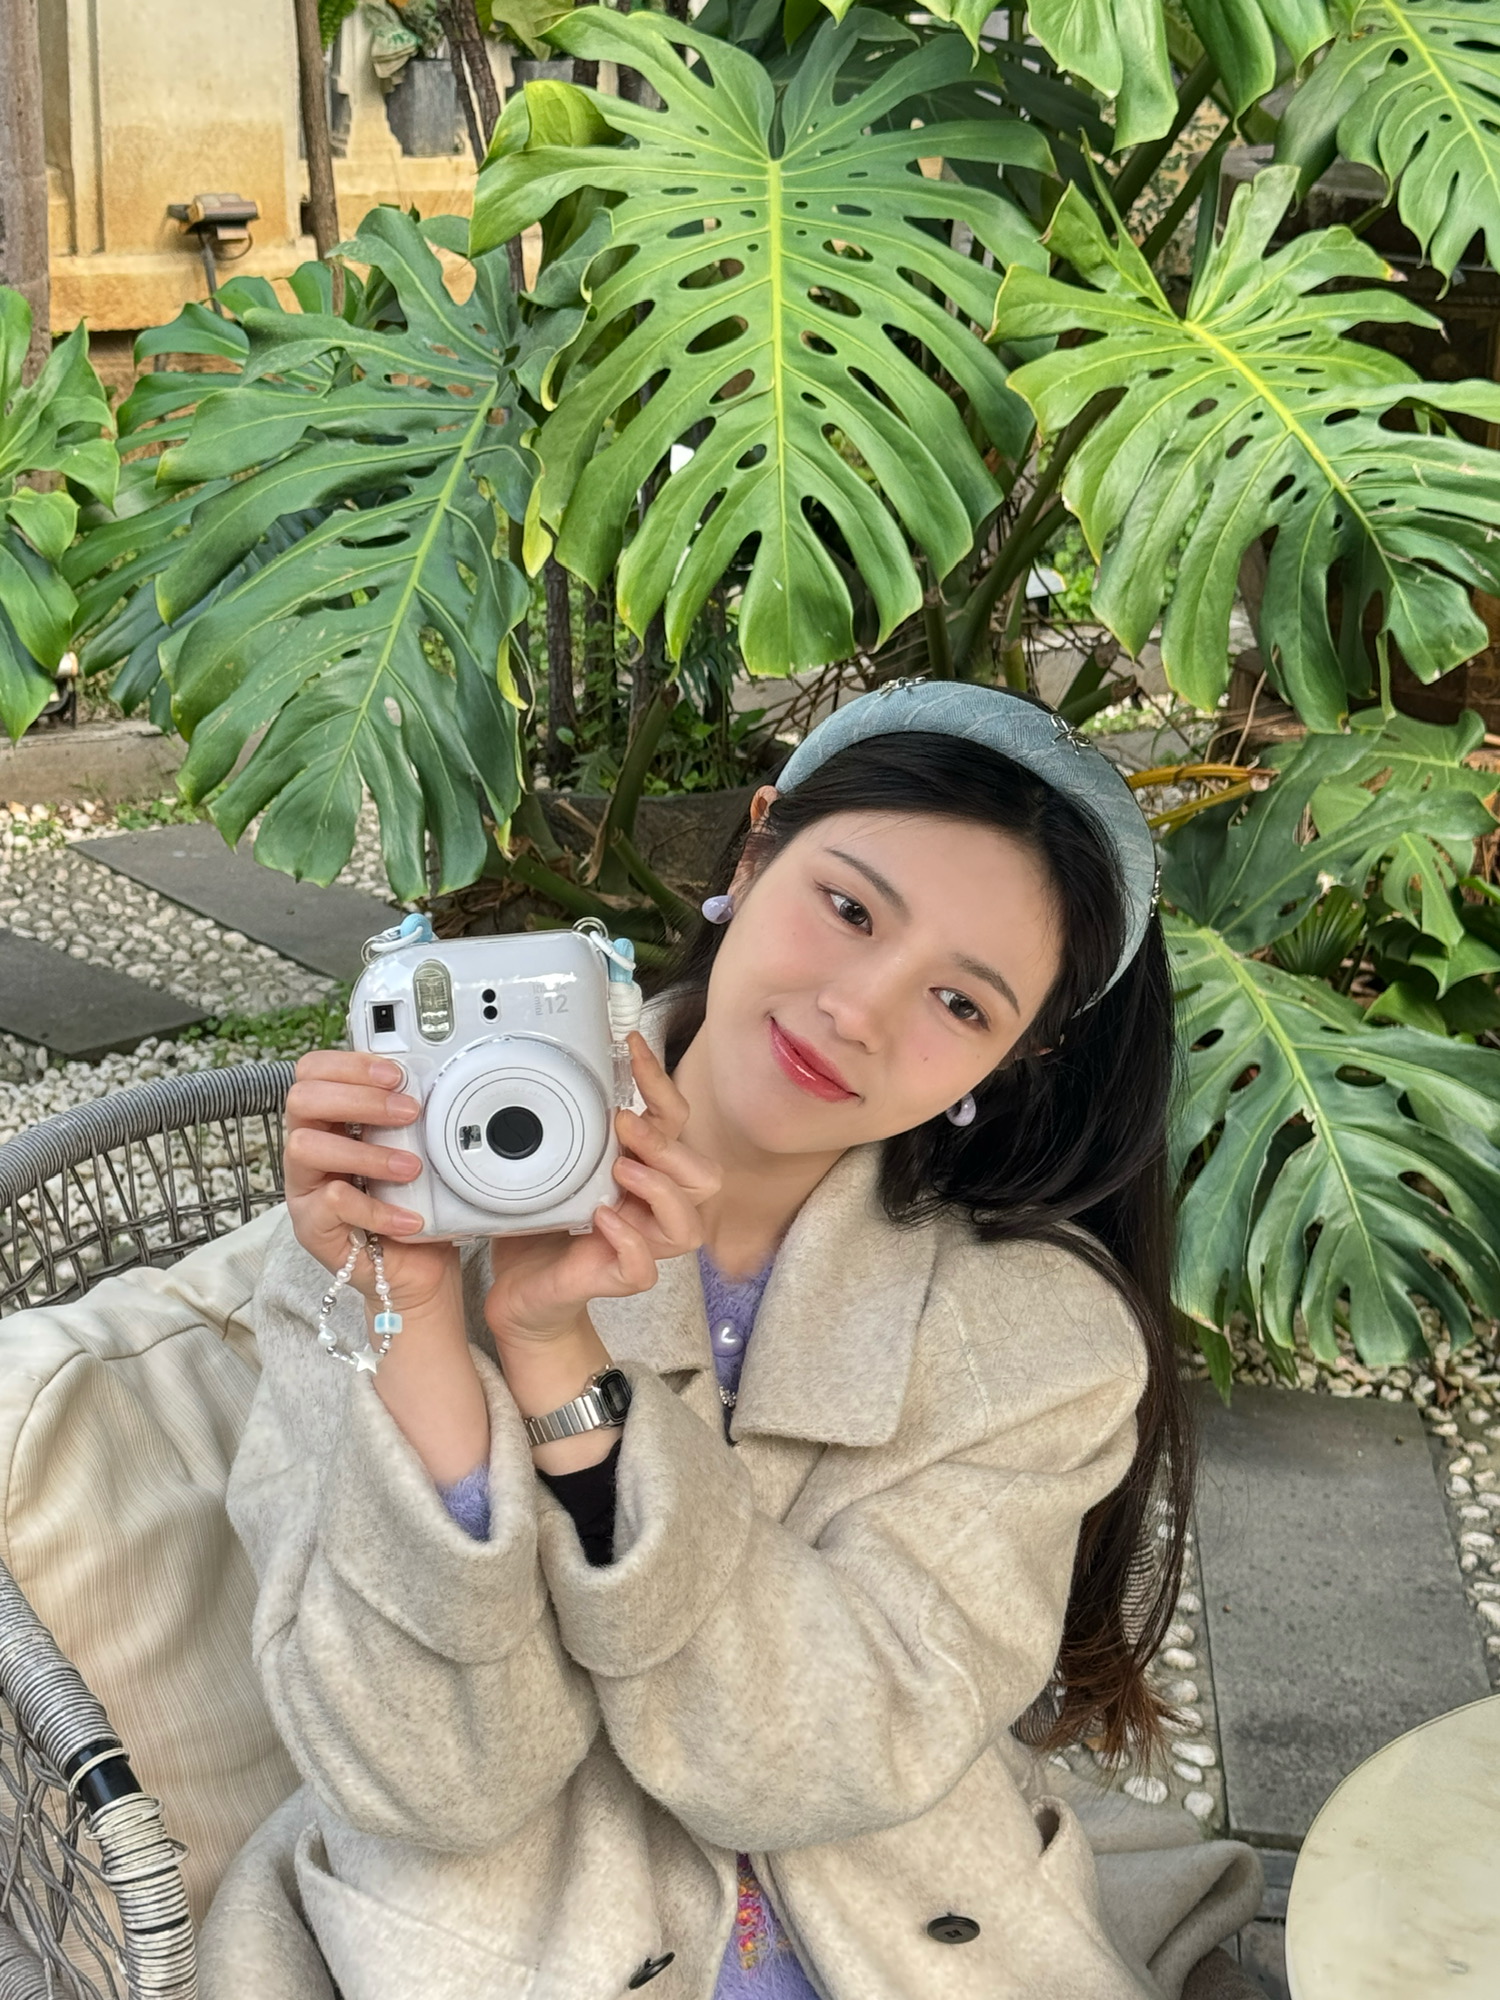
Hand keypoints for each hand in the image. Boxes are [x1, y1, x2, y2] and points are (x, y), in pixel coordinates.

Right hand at [284, 1050, 458, 1313]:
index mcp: (330, 1120)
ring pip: (306, 1148)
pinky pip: (331, 1204)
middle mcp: (308, 1149)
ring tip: (411, 1168)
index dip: (349, 1064)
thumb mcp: (417, 1150)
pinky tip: (410, 1218)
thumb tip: (435, 1079)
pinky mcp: (311, 1227)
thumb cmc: (415, 1201)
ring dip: (365, 1153)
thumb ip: (411, 1117)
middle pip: (301, 1100)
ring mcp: (304, 1188)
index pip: (314, 1072)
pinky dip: (377, 1208)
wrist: (419, 1268)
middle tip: (409, 1112)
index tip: (396, 1074)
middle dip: (359, 1099)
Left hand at [484, 1032, 720, 1346]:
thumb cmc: (542, 1225)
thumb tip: (559, 1070)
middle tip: (623, 1124)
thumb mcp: (552, 1162)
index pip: (676, 1123)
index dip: (661, 1085)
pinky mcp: (614, 1279)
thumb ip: (566, 1127)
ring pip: (688, 1228)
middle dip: (667, 1145)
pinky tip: (601, 1220)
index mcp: (642, 1170)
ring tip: (619, 1171)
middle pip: (704, 1175)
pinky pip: (643, 1270)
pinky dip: (628, 1242)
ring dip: (660, 1191)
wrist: (520, 1288)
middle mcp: (650, 1208)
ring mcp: (638, 1246)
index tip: (631, 1050)